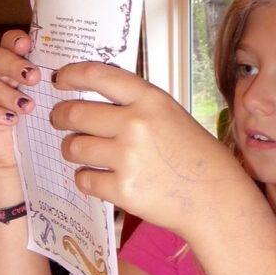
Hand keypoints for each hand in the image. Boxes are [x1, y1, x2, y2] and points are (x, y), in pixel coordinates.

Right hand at [0, 30, 40, 170]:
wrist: (6, 150)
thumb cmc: (25, 120)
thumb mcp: (39, 101)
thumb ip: (45, 87)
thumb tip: (73, 78)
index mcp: (5, 63)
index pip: (7, 43)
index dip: (15, 40)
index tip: (28, 44)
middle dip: (14, 66)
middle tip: (34, 78)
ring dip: (5, 93)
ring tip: (26, 107)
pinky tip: (9, 119)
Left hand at [50, 61, 248, 236]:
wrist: (216, 199)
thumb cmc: (196, 158)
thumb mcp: (172, 116)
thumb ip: (136, 106)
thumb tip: (94, 102)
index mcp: (151, 100)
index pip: (98, 75)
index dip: (71, 75)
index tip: (59, 80)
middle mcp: (136, 124)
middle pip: (75, 113)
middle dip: (60, 116)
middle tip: (59, 120)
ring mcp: (128, 158)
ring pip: (73, 147)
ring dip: (71, 149)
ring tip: (81, 152)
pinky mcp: (123, 190)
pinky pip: (84, 179)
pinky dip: (86, 179)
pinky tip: (99, 178)